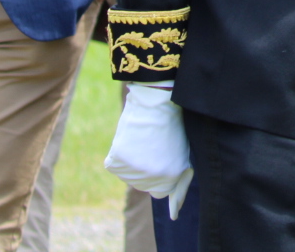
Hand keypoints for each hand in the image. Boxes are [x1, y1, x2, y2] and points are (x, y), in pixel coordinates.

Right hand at [106, 84, 192, 216]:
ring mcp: (134, 172)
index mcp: (171, 177)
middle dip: (145, 170)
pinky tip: (128, 139)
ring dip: (131, 162)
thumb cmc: (170, 123)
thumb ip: (173, 172)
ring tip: (140, 140)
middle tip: (148, 147)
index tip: (156, 168)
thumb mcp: (180, 151)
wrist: (155, 102)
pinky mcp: (118, 162)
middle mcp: (152, 179)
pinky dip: (118, 153)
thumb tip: (168, 191)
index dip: (158, 179)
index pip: (160, 192)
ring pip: (128, 174)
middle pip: (143, 185)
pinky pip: (114, 163)